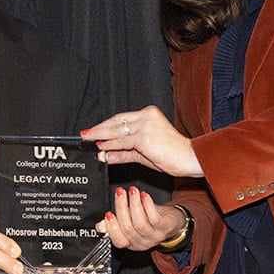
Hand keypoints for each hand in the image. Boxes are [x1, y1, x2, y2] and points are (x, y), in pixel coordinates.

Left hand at [81, 106, 202, 177]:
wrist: (189, 158)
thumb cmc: (172, 155)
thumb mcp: (143, 154)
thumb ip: (123, 153)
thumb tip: (105, 155)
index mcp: (148, 114)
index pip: (121, 119)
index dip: (105, 125)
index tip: (93, 131)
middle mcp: (146, 116)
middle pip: (116, 122)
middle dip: (98, 129)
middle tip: (85, 134)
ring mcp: (145, 125)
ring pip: (117, 131)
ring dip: (101, 136)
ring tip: (89, 140)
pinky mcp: (144, 136)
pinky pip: (122, 142)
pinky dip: (111, 145)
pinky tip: (102, 147)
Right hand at [96, 186, 187, 251]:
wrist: (172, 222)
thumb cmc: (149, 219)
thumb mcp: (130, 221)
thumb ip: (115, 223)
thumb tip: (100, 225)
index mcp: (130, 242)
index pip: (118, 241)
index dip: (112, 228)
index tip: (108, 213)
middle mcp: (141, 242)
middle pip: (128, 228)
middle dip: (121, 208)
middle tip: (120, 192)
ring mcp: (154, 237)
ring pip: (140, 223)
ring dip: (134, 204)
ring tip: (132, 191)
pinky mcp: (164, 228)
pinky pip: (154, 218)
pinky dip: (147, 205)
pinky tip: (144, 195)